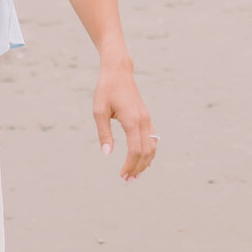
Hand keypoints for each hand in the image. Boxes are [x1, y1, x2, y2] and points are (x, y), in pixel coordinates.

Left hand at [93, 65, 156, 180]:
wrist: (118, 72)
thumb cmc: (106, 90)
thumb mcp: (99, 111)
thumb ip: (104, 133)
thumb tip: (107, 154)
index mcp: (132, 120)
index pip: (135, 150)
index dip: (130, 165)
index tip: (121, 175)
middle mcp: (143, 121)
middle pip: (146, 152)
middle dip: (138, 167)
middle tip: (127, 179)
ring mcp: (147, 119)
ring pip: (152, 146)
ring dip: (145, 162)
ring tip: (135, 174)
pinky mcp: (146, 117)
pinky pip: (153, 138)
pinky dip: (149, 152)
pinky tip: (143, 160)